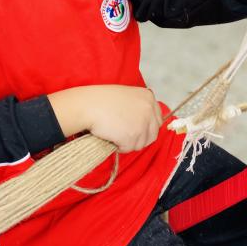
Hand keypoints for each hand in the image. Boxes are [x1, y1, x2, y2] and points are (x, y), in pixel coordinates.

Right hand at [48, 85, 162, 152]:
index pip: (158, 120)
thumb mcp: (127, 96)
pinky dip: (120, 146)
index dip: (147, 127)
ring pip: (141, 144)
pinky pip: (128, 149)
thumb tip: (145, 122)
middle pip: (153, 135)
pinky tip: (111, 136)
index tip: (136, 129)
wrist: (88, 105)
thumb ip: (139, 106)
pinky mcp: (132, 136)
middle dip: (140, 138)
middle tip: (124, 134)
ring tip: (115, 132)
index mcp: (148, 97)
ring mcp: (142, 123)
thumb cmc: (102, 100)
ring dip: (128, 143)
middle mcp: (149, 110)